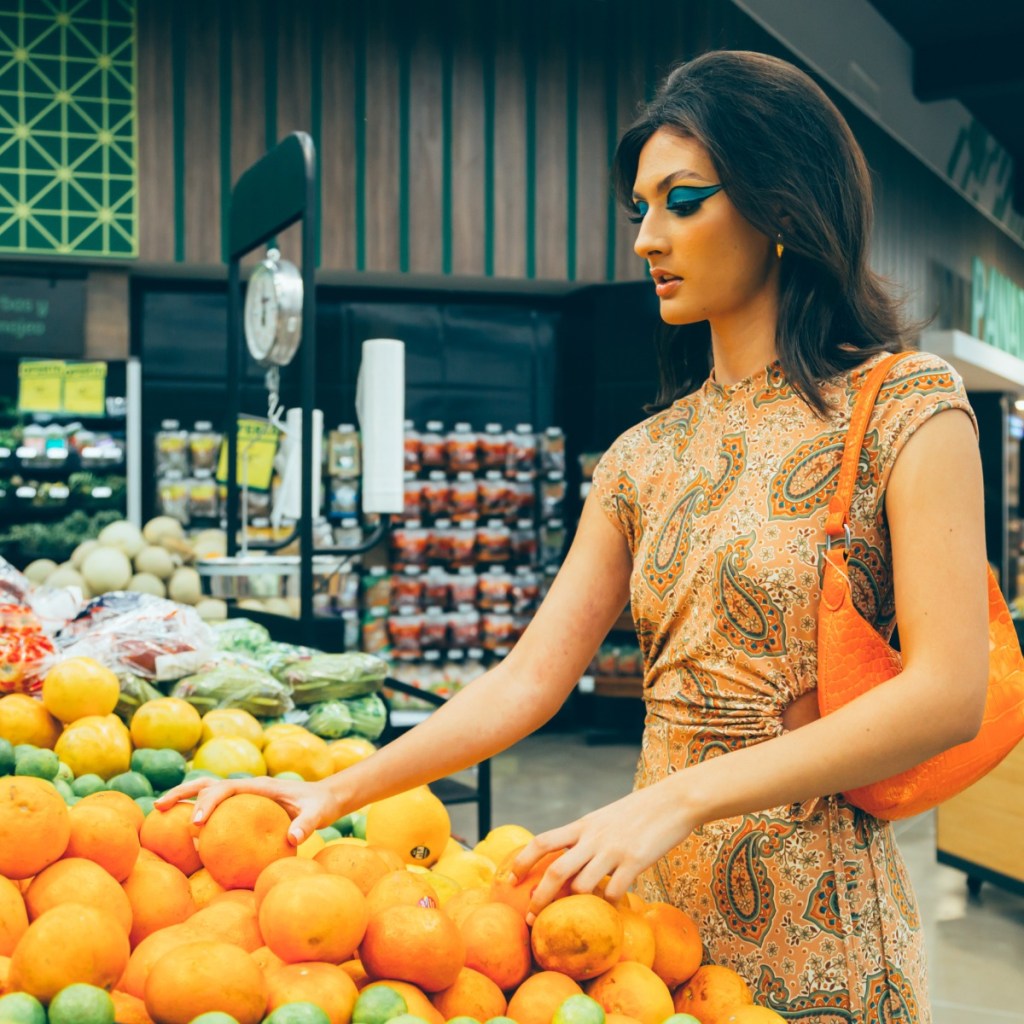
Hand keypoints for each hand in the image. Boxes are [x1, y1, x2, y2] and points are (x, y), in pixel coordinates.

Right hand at [154, 774, 342, 845]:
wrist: (325, 798)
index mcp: (260, 787)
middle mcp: (248, 788)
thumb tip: (292, 839)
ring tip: (159, 813)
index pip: (227, 788)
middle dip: (184, 793)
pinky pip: (218, 810)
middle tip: (159, 808)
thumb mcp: (318, 814)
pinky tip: (184, 836)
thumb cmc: (321, 805)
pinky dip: (198, 815)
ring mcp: (244, 797)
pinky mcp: (243, 808)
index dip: (209, 802)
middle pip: (209, 785)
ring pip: (208, 793)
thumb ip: (307, 824)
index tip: (196, 823)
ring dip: (184, 800)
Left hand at [509, 784, 695, 921]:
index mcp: (583, 825)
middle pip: (555, 870)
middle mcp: (593, 837)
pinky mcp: (635, 861)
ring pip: (582, 886)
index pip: (542, 841)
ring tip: (577, 916)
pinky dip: (609, 905)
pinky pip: (614, 892)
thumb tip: (568, 855)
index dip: (522, 861)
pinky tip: (612, 908)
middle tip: (530, 917)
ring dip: (577, 904)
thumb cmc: (639, 811)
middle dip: (539, 897)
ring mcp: (614, 850)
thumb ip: (586, 836)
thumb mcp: (604, 818)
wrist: (674, 800)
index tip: (509, 879)